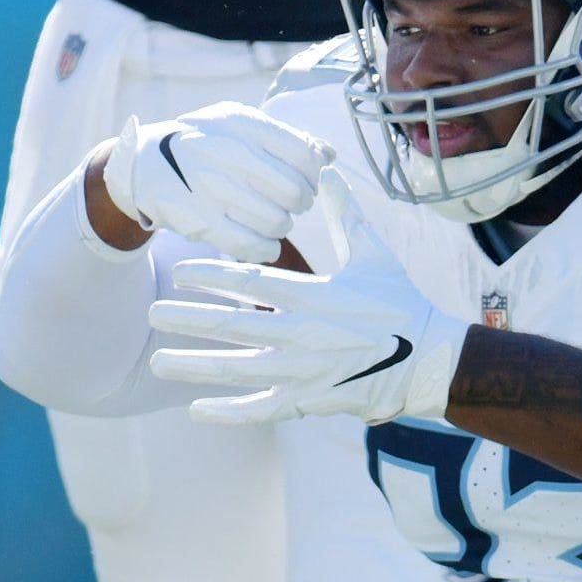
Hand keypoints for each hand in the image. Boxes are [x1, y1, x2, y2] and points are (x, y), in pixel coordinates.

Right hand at [99, 103, 329, 262]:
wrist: (144, 163)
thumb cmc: (205, 142)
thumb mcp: (239, 124)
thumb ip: (285, 136)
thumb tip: (329, 154)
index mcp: (241, 123)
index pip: (304, 156)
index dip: (315, 175)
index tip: (308, 181)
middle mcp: (226, 151)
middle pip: (294, 192)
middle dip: (302, 203)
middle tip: (293, 204)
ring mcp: (210, 187)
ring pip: (276, 221)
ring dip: (283, 227)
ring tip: (276, 221)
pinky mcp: (198, 219)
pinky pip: (248, 244)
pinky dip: (265, 249)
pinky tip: (267, 245)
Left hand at [147, 175, 468, 425]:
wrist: (431, 361)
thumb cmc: (400, 304)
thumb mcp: (375, 252)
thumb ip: (345, 212)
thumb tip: (327, 168)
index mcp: (315, 296)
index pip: (251, 284)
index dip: (212, 276)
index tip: (179, 270)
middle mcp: (303, 335)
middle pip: (234, 327)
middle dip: (188, 319)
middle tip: (151, 312)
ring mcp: (304, 372)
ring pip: (239, 371)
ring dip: (195, 366)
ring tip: (157, 360)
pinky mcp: (310, 402)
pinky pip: (262, 409)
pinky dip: (230, 413)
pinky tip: (196, 410)